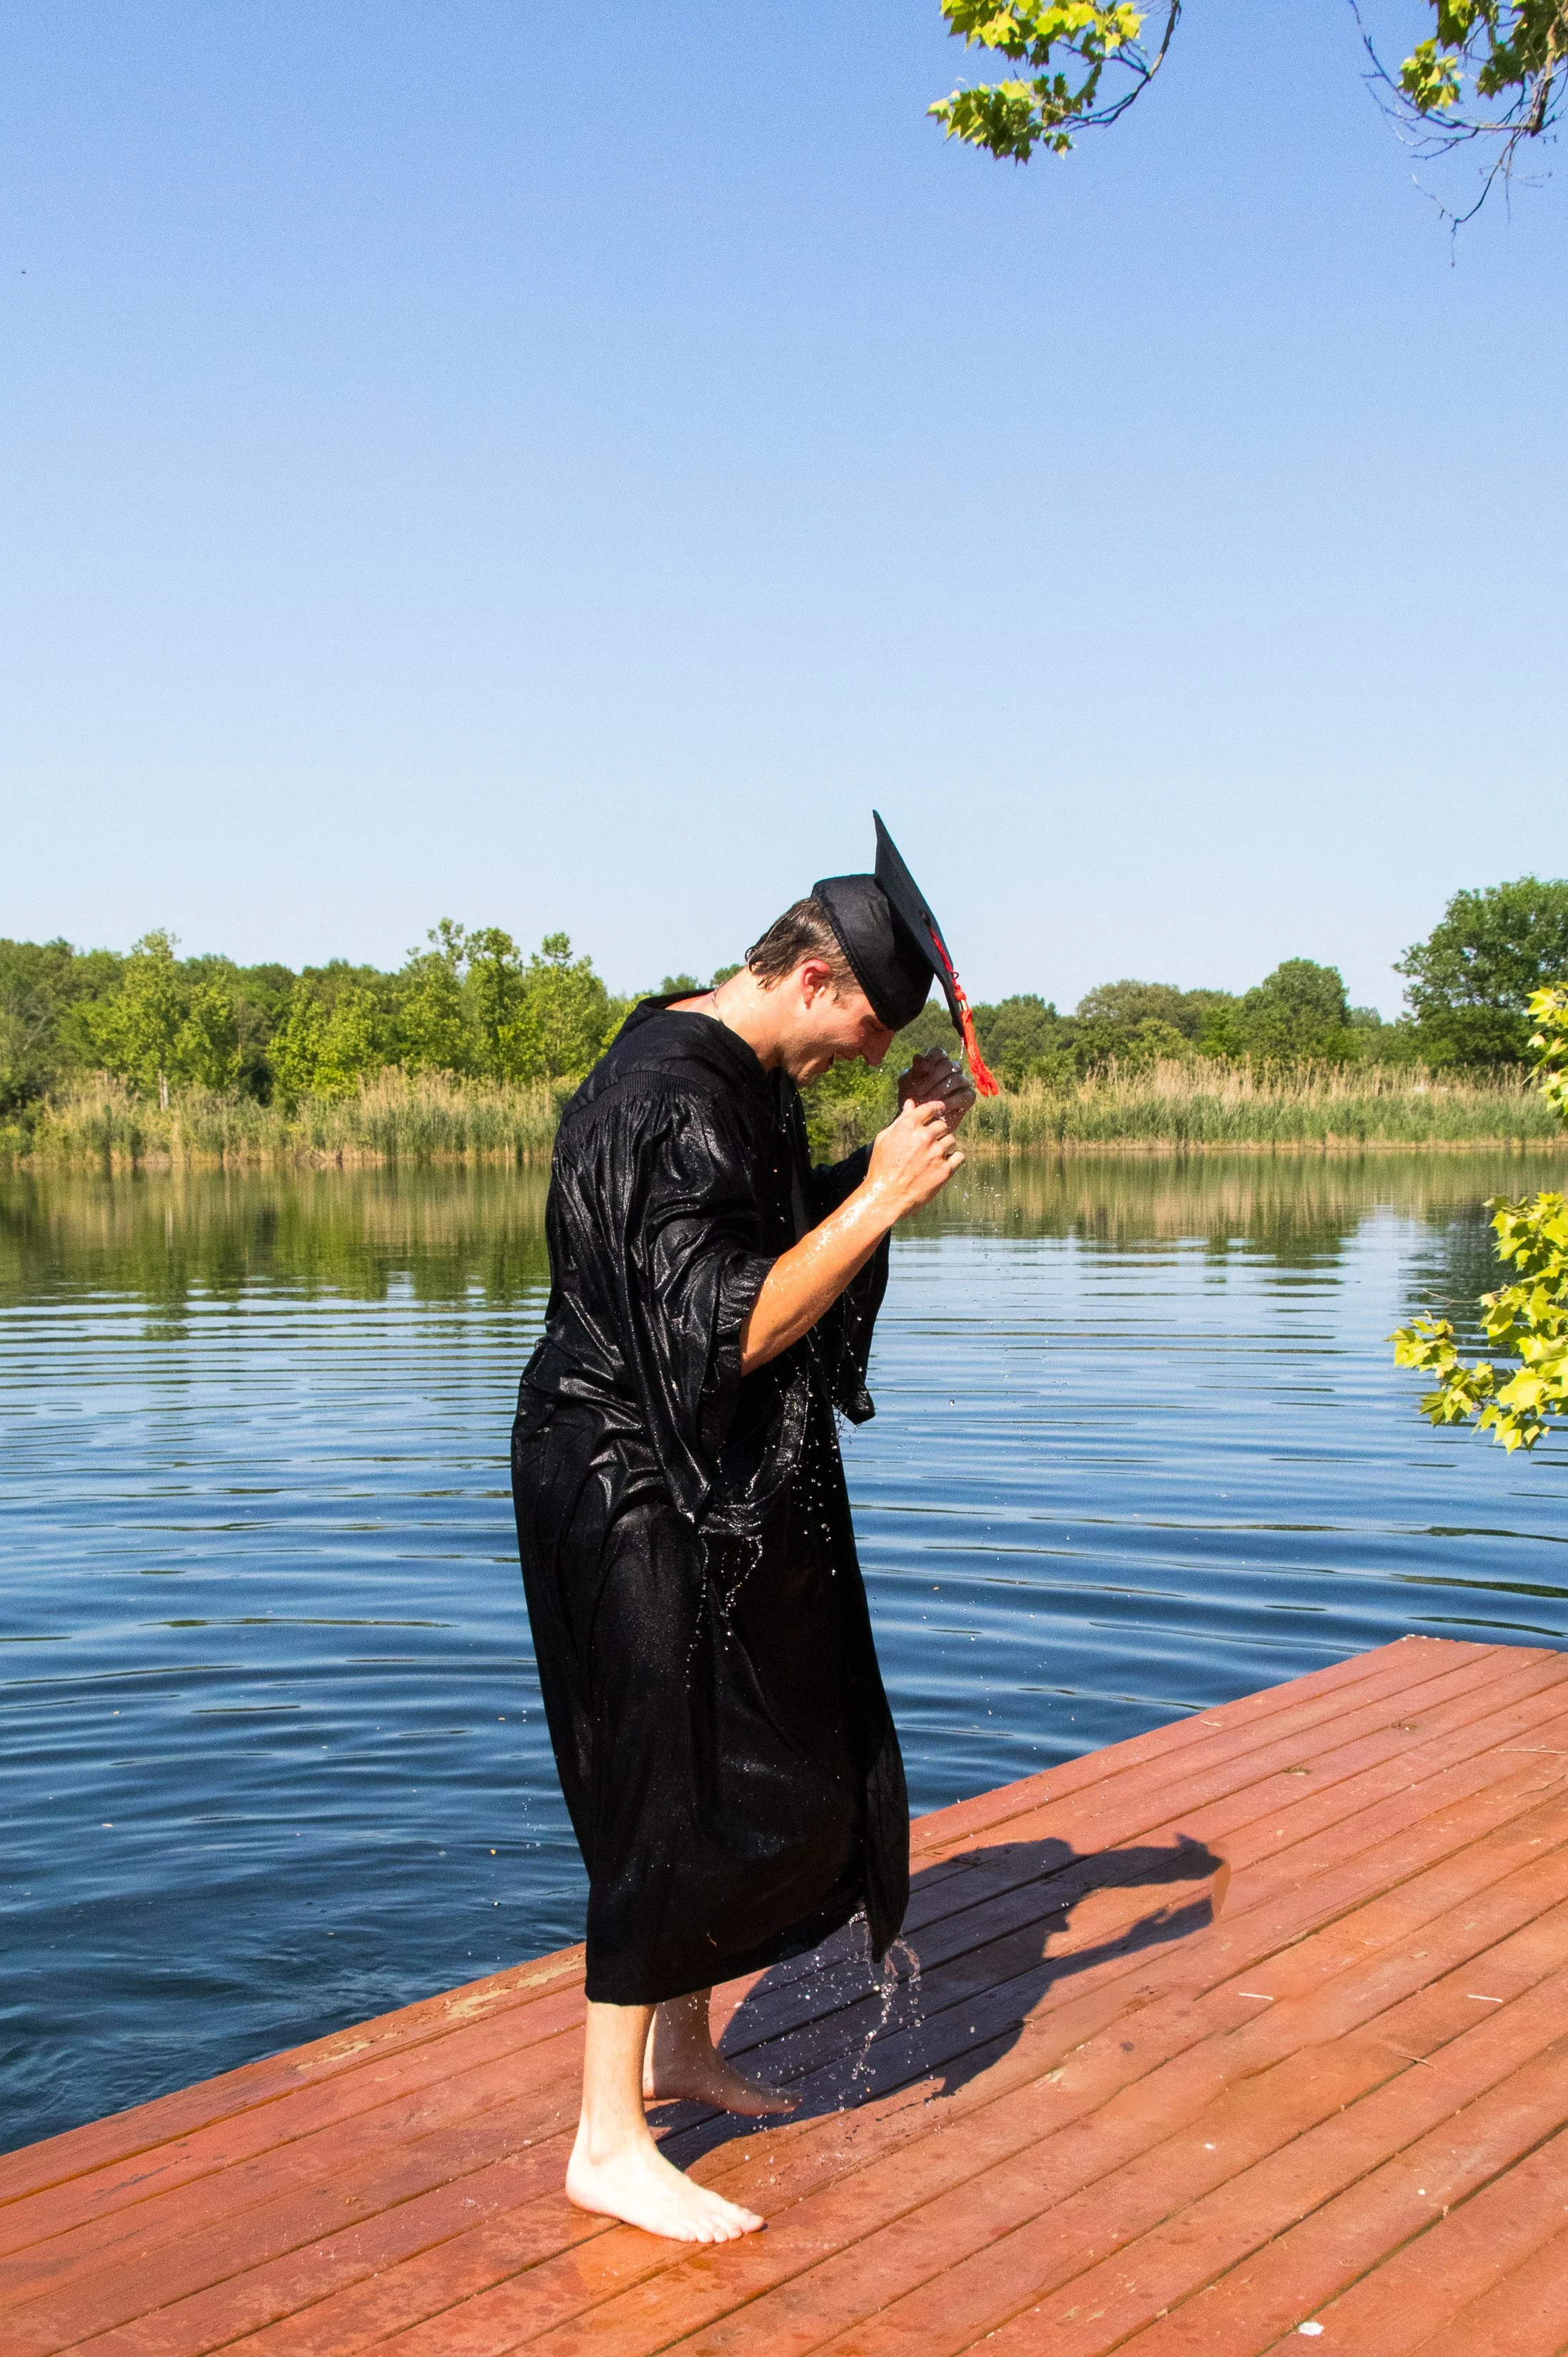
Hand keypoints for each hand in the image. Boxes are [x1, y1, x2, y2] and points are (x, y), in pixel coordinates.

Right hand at [865, 1094, 964, 1220]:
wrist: (886, 1196)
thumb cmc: (881, 1168)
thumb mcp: (884, 1139)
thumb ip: (900, 1120)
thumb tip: (910, 1104)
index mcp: (908, 1126)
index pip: (929, 1109)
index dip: (937, 1107)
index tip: (941, 1108)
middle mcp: (924, 1136)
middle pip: (942, 1125)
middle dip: (938, 1132)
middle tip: (932, 1142)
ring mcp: (936, 1153)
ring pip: (951, 1141)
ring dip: (945, 1146)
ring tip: (935, 1157)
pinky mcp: (945, 1170)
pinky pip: (959, 1157)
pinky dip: (954, 1159)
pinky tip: (945, 1164)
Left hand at [897, 1047, 974, 1134]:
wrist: (919, 1120)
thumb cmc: (912, 1098)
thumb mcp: (907, 1084)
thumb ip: (913, 1071)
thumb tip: (918, 1057)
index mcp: (936, 1062)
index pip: (938, 1052)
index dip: (931, 1059)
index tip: (922, 1069)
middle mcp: (952, 1070)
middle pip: (948, 1065)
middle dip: (932, 1078)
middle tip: (918, 1092)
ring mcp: (962, 1082)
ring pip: (957, 1079)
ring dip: (940, 1090)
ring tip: (927, 1101)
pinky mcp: (968, 1097)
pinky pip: (964, 1096)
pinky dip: (951, 1102)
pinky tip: (940, 1107)